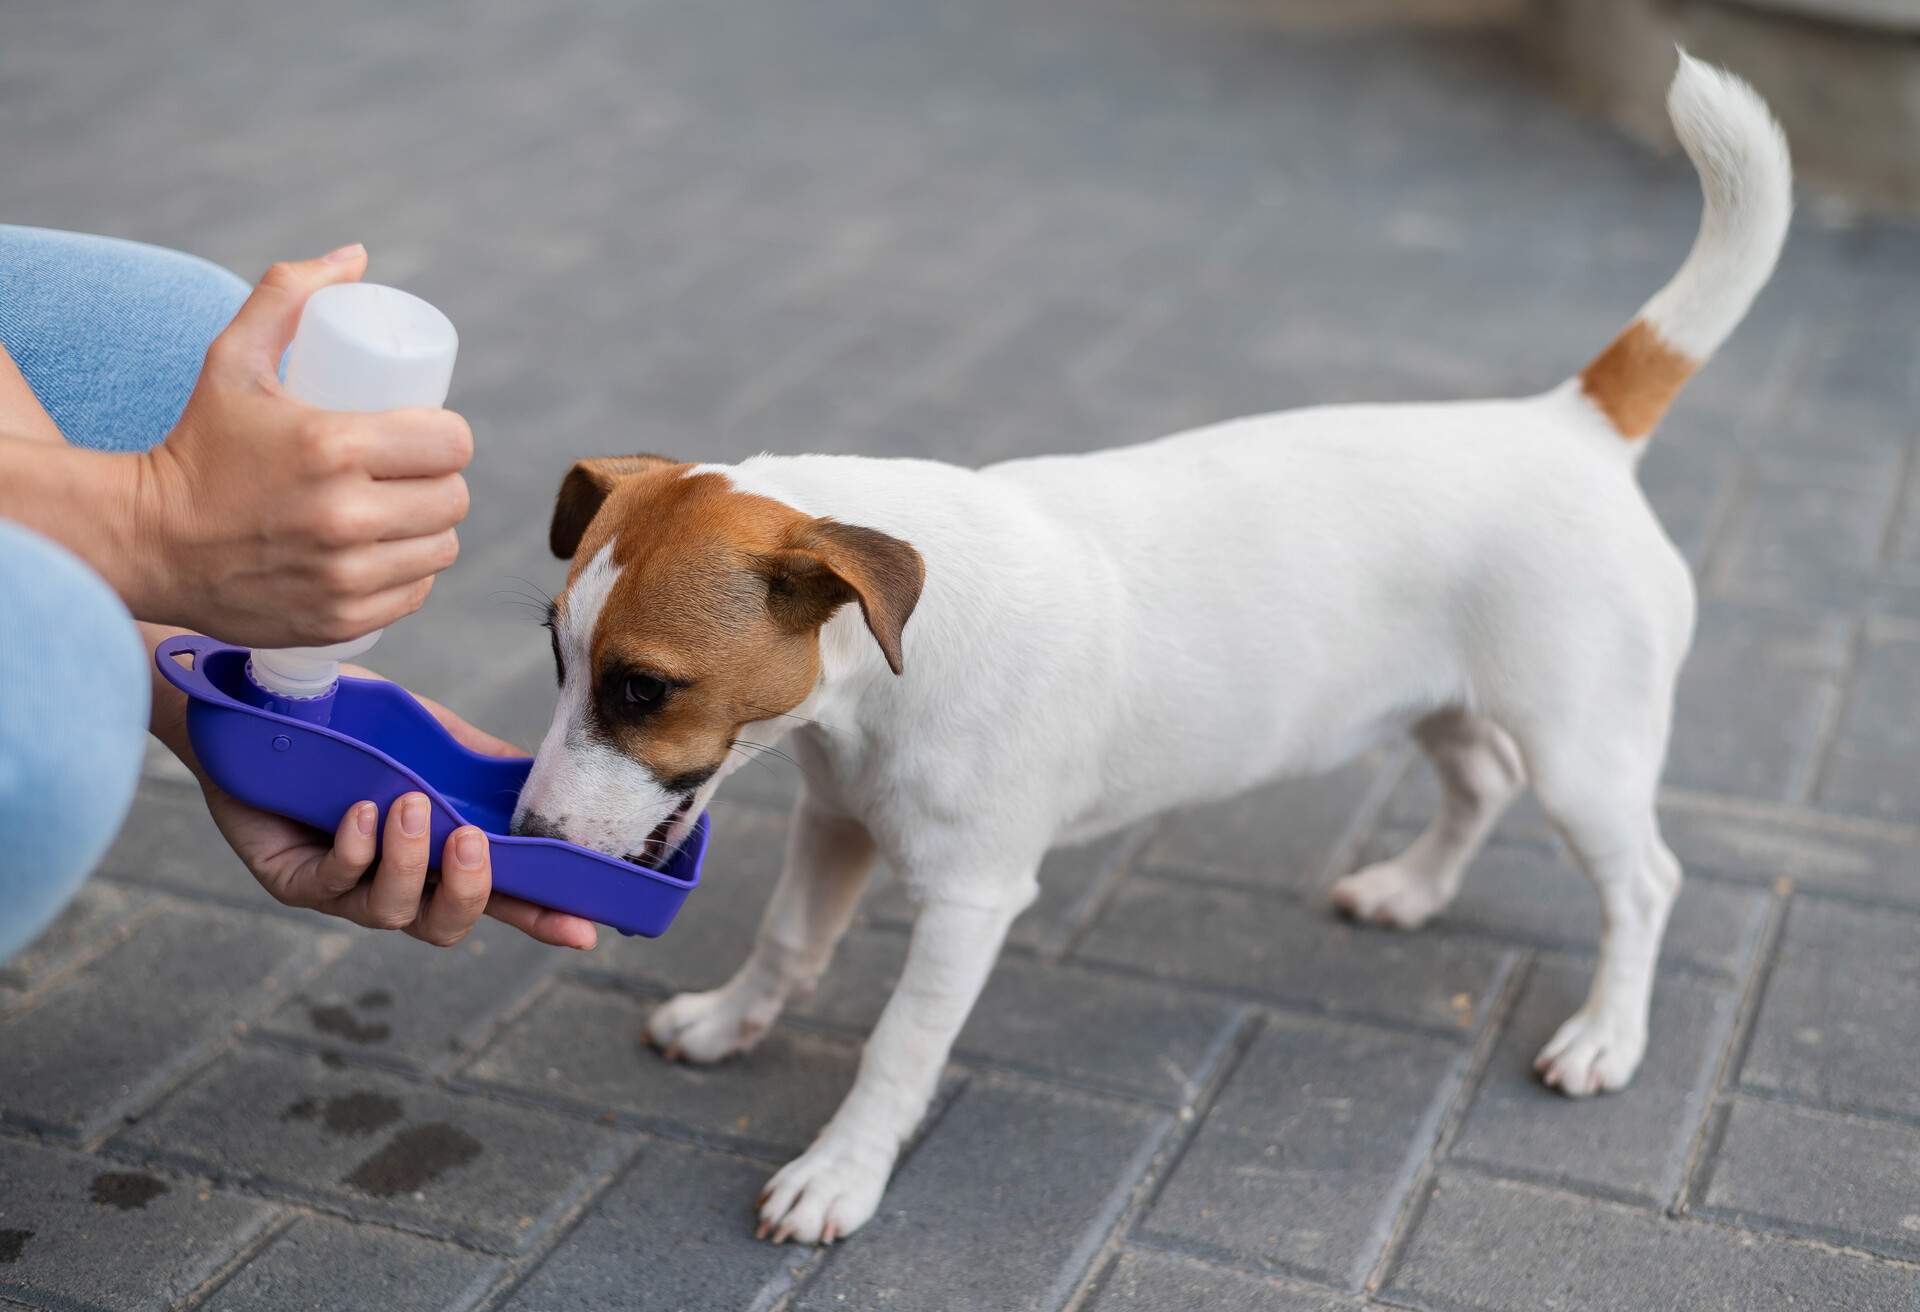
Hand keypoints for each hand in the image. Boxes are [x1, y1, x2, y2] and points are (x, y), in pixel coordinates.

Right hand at [129, 245, 472, 645]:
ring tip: (405, 512)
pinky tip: (394, 556)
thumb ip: (287, 296)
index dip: (448, 436)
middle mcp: (345, 517)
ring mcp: (345, 575)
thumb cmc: (197, 445)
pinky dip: (412, 575)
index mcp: (333, 448)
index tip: (427, 434)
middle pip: (453, 497)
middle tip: (413, 472)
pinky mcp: (340, 619)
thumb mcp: (233, 360)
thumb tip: (355, 257)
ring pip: (441, 547)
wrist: (147, 540)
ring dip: (433, 528)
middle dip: (440, 480)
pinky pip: (417, 593)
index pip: (451, 442)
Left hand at [178, 663, 596, 949]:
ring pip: (392, 911)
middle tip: (468, 839)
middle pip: (444, 926)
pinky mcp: (292, 881)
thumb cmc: (349, 725)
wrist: (260, 706)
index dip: (540, 917)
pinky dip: (356, 849)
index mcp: (436, 856)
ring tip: (409, 804)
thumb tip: (547, 776)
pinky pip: (333, 885)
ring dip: (409, 861)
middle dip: (467, 891)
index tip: (583, 928)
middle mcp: (394, 882)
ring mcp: (343, 889)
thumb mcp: (429, 736)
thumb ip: (482, 762)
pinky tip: (359, 811)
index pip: (498, 896)